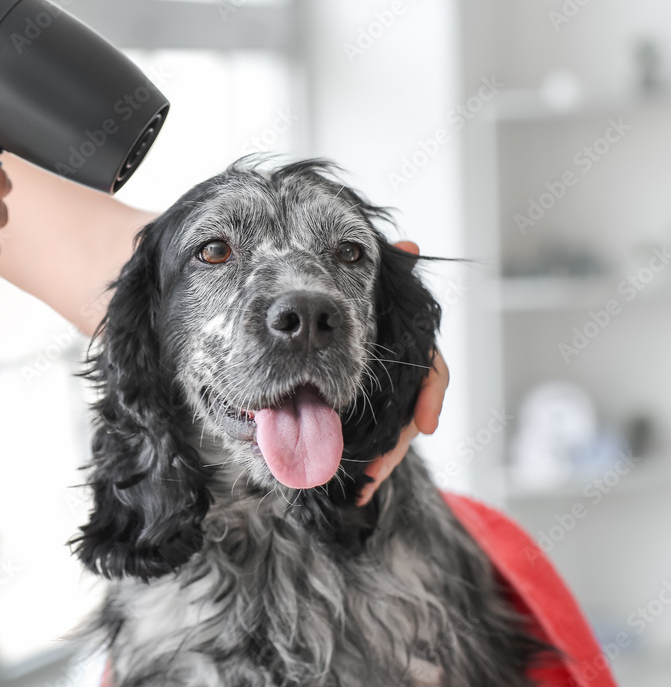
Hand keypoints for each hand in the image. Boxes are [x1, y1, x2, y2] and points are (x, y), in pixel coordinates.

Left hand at [357, 240, 448, 504]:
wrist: (307, 332)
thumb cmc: (346, 307)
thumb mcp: (366, 296)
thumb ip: (386, 279)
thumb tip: (411, 244)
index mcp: (399, 346)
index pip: (428, 369)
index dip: (429, 395)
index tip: (426, 425)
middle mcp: (397, 373)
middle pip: (409, 411)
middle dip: (395, 442)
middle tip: (374, 467)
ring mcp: (384, 398)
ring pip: (392, 433)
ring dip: (381, 461)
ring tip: (362, 484)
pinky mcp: (365, 418)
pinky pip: (372, 446)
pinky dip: (370, 468)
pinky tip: (359, 491)